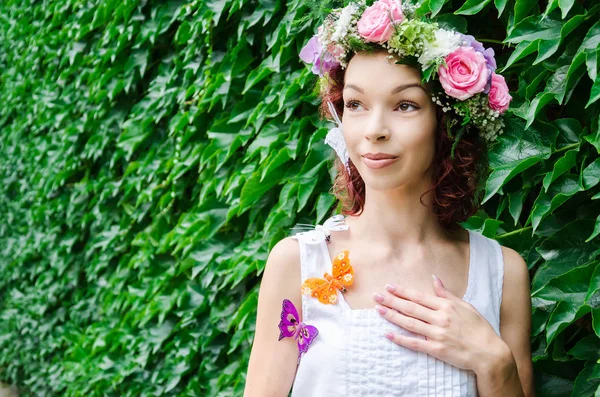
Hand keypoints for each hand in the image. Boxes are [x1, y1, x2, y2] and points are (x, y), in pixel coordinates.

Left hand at [373, 275, 508, 373]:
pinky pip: (414, 343)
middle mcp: (440, 318)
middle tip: (376, 296)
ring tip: (378, 310)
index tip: (389, 286)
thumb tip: (434, 279)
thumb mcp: (465, 306)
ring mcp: (437, 334)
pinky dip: (400, 339)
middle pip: (410, 308)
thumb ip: (447, 294)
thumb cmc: (479, 329)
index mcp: (446, 306)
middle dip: (392, 301)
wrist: (490, 353)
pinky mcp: (436, 349)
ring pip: (410, 323)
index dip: (402, 291)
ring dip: (392, 316)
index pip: (419, 296)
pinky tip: (388, 334)